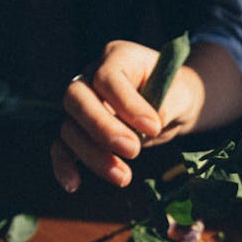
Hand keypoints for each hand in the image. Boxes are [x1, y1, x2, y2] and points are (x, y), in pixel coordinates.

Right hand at [51, 40, 200, 190]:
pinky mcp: (78, 130)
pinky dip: (64, 165)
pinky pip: (61, 146)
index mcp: (117, 56)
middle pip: (78, 99)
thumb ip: (168, 104)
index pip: (108, 77)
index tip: (154, 127)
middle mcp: (90, 77)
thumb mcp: (181, 93)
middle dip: (102, 128)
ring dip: (93, 155)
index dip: (127, 104)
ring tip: (124, 177)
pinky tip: (73, 185)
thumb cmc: (175, 93)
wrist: (170, 104)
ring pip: (70, 127)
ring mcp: (80, 104)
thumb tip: (148, 128)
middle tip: (133, 150)